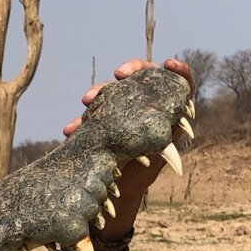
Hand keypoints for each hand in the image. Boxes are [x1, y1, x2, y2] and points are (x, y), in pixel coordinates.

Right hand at [62, 58, 194, 238]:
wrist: (118, 185)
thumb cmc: (141, 173)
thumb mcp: (155, 161)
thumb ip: (162, 146)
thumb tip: (171, 138)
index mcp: (167, 111)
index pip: (180, 82)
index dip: (179, 71)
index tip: (168, 65)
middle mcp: (146, 101)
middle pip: (144, 75)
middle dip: (130, 70)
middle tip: (118, 74)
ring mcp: (124, 104)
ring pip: (115, 87)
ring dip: (99, 90)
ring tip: (86, 101)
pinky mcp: (105, 112)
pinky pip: (95, 107)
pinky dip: (83, 117)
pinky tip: (70, 130)